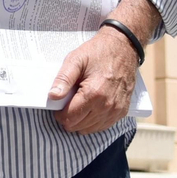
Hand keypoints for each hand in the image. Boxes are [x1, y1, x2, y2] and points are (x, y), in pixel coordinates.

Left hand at [48, 0, 158, 134]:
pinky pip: (103, 126)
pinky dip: (93, 122)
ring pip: (90, 129)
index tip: (58, 106)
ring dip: (80, 121)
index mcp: (93, 93)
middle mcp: (106, 105)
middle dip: (68, 117)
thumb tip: (52, 96)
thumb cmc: (99, 52)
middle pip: (78, 126)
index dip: (59, 114)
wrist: (124, 48)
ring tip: (78, 105)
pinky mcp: (122, 111)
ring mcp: (116, 110)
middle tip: (67, 103)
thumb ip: (63, 79)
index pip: (69, 118)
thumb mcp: (76, 60)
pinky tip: (89, 110)